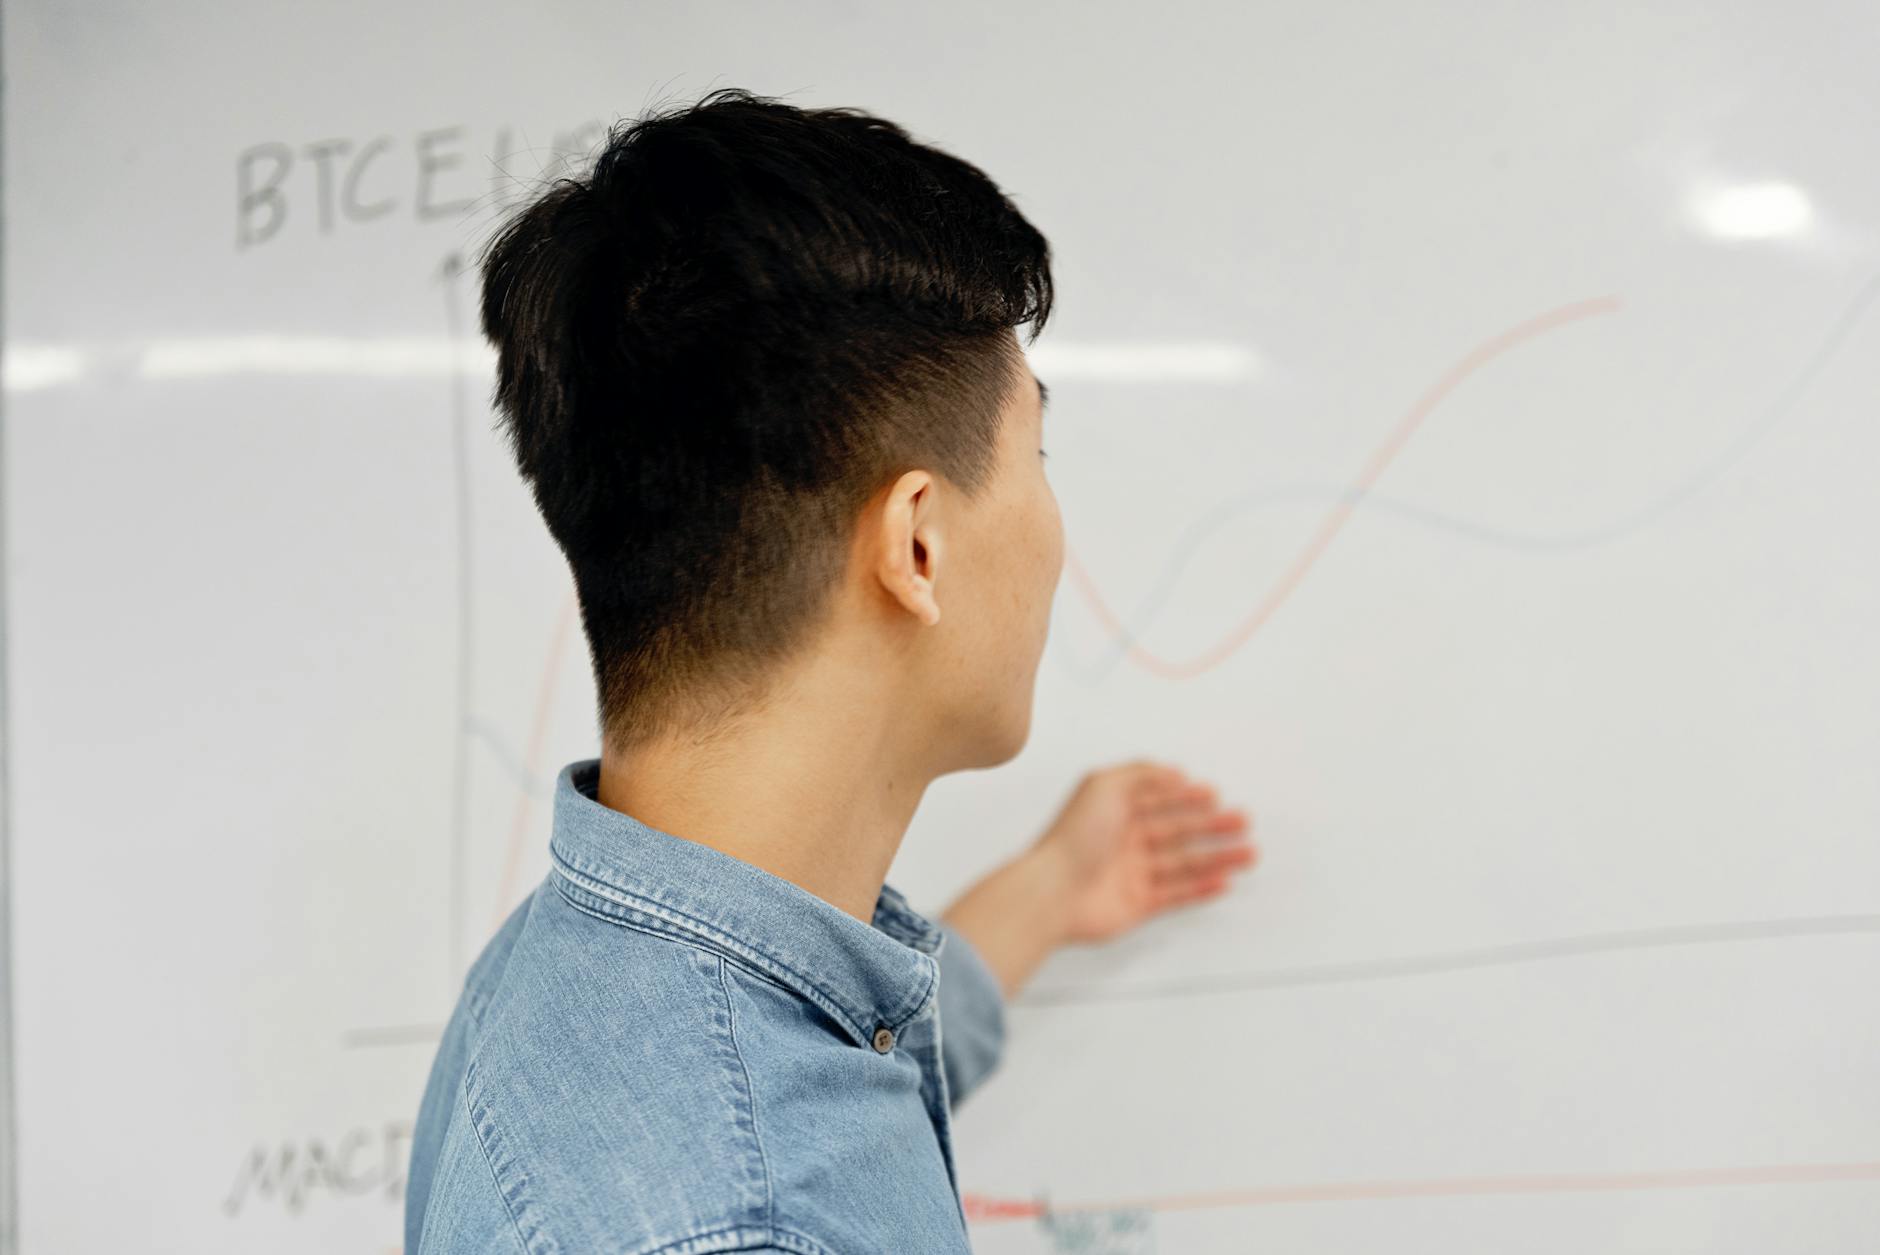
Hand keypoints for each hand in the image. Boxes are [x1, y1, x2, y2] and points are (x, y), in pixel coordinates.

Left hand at [1032, 759, 1257, 944]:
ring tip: (1248, 852)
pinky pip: (1176, 895)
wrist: (1053, 891)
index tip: (1214, 794)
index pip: (1159, 799)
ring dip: (1218, 857)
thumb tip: (1172, 771)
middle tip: (1241, 821)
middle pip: (1178, 830)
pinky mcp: (1137, 904)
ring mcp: (1131, 874)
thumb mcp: (1104, 785)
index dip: (1187, 796)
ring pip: (1184, 863)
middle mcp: (1123, 841)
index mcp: (1114, 811)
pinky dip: (1201, 889)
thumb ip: (1141, 773)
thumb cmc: (1072, 838)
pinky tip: (1223, 881)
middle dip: (1212, 825)